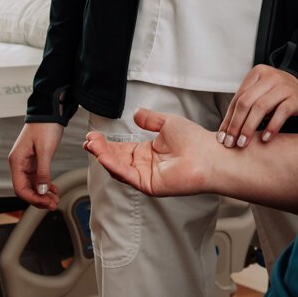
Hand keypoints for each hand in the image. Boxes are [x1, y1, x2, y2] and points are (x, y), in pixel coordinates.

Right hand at [8, 122, 64, 210]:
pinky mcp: (35, 160)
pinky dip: (45, 184)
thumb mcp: (45, 150)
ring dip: (43, 193)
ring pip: (33, 184)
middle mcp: (19, 163)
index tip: (45, 203)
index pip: (20, 188)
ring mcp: (27, 162)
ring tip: (55, 199)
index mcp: (17, 161)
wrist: (51, 112)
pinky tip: (54, 189)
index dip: (32, 198)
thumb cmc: (45, 126)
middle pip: (26, 188)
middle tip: (53, 204)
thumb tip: (41, 191)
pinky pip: (38, 177)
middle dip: (39, 198)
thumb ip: (43, 172)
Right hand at [86, 107, 217, 196]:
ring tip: (92, 145)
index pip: (122, 148)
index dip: (107, 143)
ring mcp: (146, 176)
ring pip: (119, 168)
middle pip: (117, 159)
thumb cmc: (195, 140)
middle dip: (101, 150)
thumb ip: (150, 119)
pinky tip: (104, 156)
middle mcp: (145, 165)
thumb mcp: (167, 123)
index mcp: (149, 152)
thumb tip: (135, 112)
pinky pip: (128, 176)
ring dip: (104, 157)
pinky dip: (115, 166)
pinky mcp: (149, 185)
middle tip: (88, 141)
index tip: (93, 136)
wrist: (209, 154)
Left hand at [217, 64, 297, 148]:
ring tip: (243, 143)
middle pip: (246, 102)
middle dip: (236, 124)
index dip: (228, 119)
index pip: (238, 98)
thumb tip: (223, 132)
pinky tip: (265, 139)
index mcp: (256, 73)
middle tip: (231, 143)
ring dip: (249, 128)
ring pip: (261, 107)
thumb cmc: (275, 96)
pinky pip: (282, 112)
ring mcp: (284, 86)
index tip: (222, 138)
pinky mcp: (296, 97)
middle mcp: (270, 76)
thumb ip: (244, 107)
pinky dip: (272, 127)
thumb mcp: (260, 94)